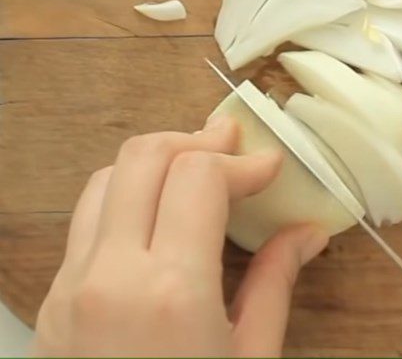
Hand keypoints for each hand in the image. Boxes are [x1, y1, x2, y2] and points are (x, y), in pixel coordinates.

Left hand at [32, 116, 328, 357]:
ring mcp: (70, 287)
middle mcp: (110, 275)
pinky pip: (86, 222)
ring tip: (195, 173)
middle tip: (232, 148)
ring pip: (105, 179)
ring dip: (155, 163)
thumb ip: (275, 284)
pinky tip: (159, 219)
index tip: (269, 166)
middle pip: (144, 157)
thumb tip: (307, 233)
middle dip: (194, 141)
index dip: (242, 160)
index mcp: (169, 290)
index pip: (198, 174)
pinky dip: (126, 198)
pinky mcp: (52, 302)